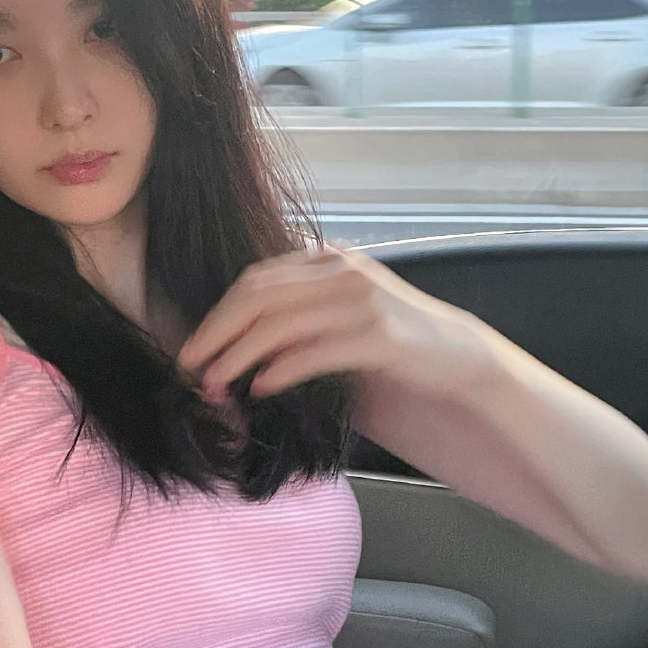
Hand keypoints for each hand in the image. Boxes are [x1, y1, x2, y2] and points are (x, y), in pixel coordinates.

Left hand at [175, 242, 497, 406]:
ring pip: (280, 323)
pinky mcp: (380, 334)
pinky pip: (315, 350)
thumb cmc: (387, 340)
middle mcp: (341, 270)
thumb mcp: (336, 312)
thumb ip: (294, 315)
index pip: (254, 281)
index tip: (193, 349)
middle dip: (217, 334)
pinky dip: (281, 370)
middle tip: (191, 368)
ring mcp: (362, 299)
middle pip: (258, 297)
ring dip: (238, 358)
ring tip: (216, 385)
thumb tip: (234, 344)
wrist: (455, 354)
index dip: (217, 316)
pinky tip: (261, 388)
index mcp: (326, 259)